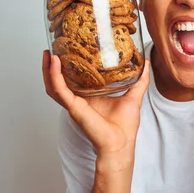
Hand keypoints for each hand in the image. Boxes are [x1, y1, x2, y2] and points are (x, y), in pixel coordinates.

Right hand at [42, 50, 150, 168]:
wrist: (121, 144)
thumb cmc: (125, 126)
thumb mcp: (134, 96)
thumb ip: (140, 79)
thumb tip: (146, 62)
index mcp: (89, 96)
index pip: (74, 78)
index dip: (68, 65)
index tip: (66, 49)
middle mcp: (79, 99)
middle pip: (59, 81)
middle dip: (51, 66)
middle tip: (50, 49)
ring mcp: (74, 103)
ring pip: (54, 85)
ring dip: (47, 70)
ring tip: (47, 54)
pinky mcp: (74, 107)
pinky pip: (59, 90)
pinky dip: (54, 77)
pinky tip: (54, 64)